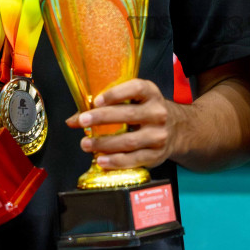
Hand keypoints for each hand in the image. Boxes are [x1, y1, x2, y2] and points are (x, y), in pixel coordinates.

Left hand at [66, 78, 186, 170]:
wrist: (177, 130)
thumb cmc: (146, 112)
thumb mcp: (132, 102)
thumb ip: (103, 108)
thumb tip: (72, 121)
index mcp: (151, 93)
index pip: (135, 89)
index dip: (115, 94)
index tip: (96, 100)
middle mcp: (158, 113)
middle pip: (129, 115)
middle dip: (102, 118)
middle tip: (83, 121)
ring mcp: (158, 135)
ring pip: (129, 140)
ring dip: (104, 143)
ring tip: (85, 143)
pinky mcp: (156, 154)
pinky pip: (134, 159)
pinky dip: (115, 161)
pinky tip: (101, 160)